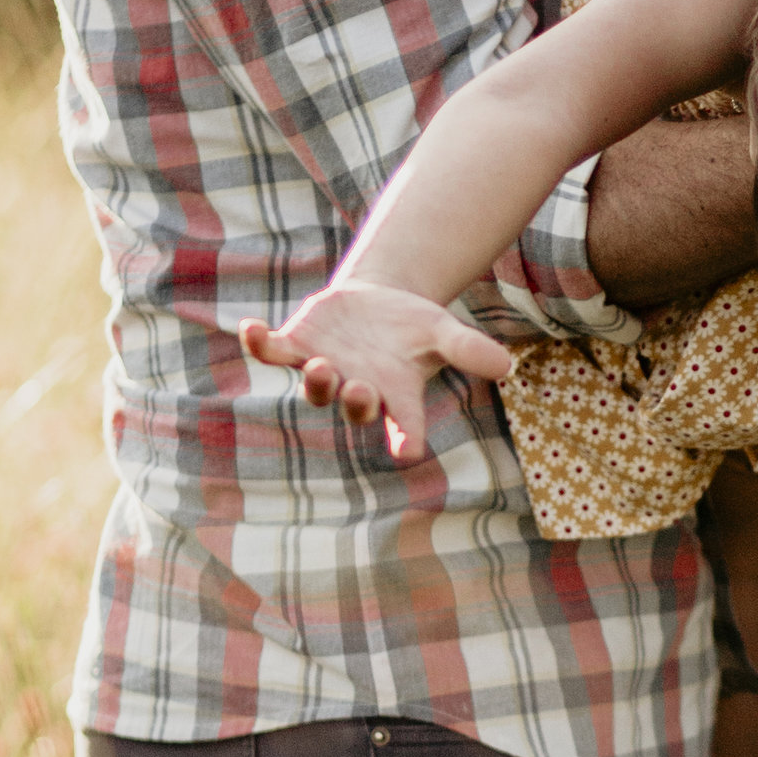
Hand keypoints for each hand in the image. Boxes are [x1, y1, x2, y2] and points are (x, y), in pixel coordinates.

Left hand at [241, 285, 513, 465]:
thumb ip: (469, 352)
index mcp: (395, 397)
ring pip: (315, 385)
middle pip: (354, 406)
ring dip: (316, 379)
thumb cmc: (413, 329)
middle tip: (361, 389)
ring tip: (320, 364)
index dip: (405, 439)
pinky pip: (273, 351)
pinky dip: (260, 343)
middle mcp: (358, 390)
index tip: (408, 451)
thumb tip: (507, 366)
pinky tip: (249, 330)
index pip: (404, 427)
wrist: (374, 305)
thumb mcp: (443, 334)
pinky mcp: (296, 345)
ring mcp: (323, 369)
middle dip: (356, 400)